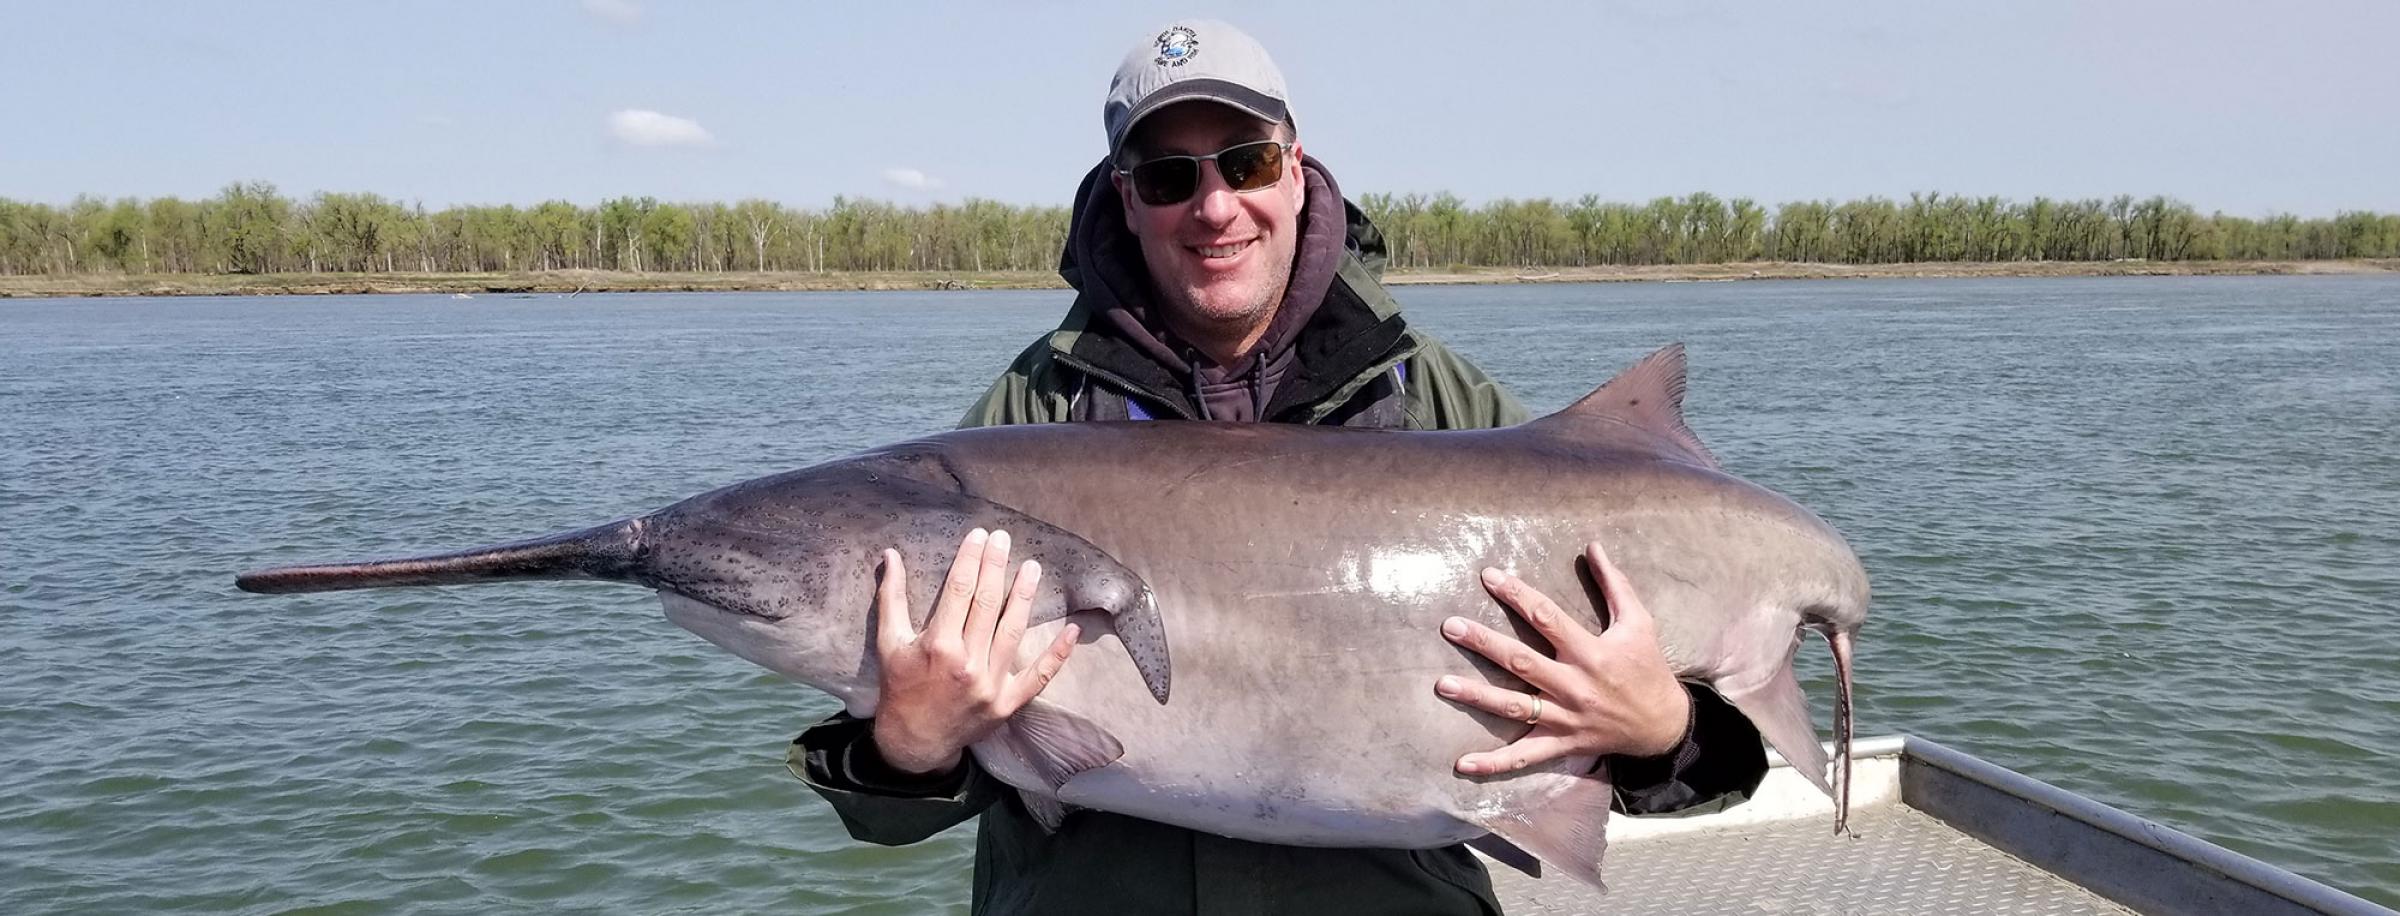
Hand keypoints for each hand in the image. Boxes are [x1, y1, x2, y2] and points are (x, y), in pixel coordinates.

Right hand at [870, 528, 1080, 775]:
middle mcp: (966, 663)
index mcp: (937, 646)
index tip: (979, 536)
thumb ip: (892, 597)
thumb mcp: (889, 643)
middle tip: (1004, 539)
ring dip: (1025, 597)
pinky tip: (1072, 629)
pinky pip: (1039, 676)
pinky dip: (1057, 654)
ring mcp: (991, 685)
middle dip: (996, 567)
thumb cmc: (900, 688)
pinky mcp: (1008, 704)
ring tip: (1033, 567)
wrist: (914, 742)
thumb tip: (891, 554)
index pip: (959, 591)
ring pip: (1014, 631)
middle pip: (987, 604)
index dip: (970, 559)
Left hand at [1435, 539, 1691, 776]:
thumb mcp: (1639, 622)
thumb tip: (1593, 546)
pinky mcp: (1562, 744)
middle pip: (1522, 662)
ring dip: (1477, 696)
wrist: (1663, 726)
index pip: (1548, 618)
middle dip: (1484, 643)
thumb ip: (1614, 584)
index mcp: (1592, 653)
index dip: (1517, 595)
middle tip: (1451, 626)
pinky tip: (1462, 763)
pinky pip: (1524, 757)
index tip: (1489, 576)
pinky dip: (1494, 763)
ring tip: (1442, 684)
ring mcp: (1565, 719)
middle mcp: (1575, 686)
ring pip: (1515, 707)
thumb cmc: (1647, 668)